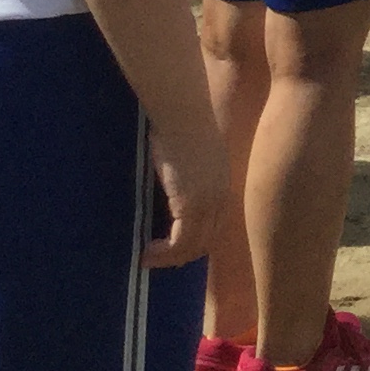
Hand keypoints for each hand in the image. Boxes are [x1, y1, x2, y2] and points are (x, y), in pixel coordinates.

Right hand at [144, 119, 232, 269]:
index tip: (171, 248)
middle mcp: (221, 197)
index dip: (195, 242)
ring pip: (194, 246)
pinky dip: (163, 253)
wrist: (182, 112)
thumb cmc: (179, 126)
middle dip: (183, 255)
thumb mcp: (189, 158)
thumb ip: (187, 178)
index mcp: (223, 185)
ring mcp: (209, 202)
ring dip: (170, 258)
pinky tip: (145, 252)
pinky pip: (179, 242)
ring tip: (147, 258)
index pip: (215, 227)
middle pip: (207, 241)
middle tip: (157, 258)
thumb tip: (170, 191)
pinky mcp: (191, 204)